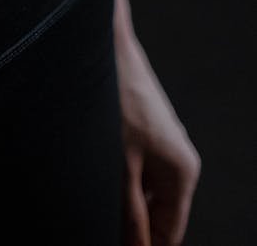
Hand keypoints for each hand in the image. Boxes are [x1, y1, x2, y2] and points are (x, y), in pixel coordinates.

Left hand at [115, 30, 201, 245]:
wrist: (107, 49)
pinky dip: (119, 182)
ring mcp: (162, 143)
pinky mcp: (144, 131)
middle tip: (102, 228)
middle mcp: (178, 159)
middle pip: (158, 212)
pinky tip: (95, 182)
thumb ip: (129, 212)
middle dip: (133, 228)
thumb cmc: (116, 102)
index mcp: (182, 172)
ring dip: (124, 204)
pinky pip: (135, 170)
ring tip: (96, 207)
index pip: (170, 231)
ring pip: (144, 190)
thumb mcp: (120, 166)